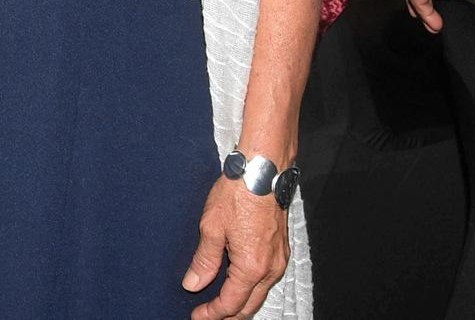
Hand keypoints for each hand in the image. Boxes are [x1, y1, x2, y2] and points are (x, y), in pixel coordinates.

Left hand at [183, 172, 289, 319]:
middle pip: (249, 306)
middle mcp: (270, 268)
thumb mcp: (211, 227)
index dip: (212, 314)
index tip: (197, 316)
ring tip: (221, 305)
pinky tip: (239, 283)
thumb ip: (204, 261)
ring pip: (260, 294)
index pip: (230, 304)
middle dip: (228, 316)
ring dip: (241, 303)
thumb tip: (193, 284)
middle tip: (208, 316)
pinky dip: (252, 288)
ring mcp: (279, 259)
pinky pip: (267, 279)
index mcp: (251, 267)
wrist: (263, 170)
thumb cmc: (238, 193)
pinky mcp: (281, 249)